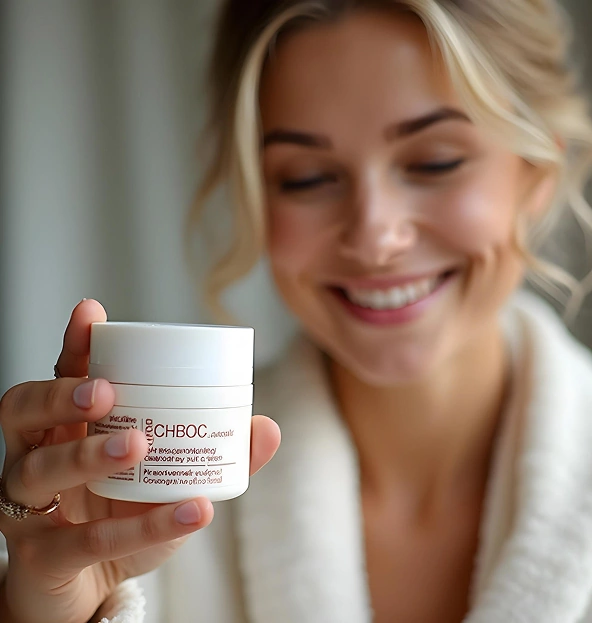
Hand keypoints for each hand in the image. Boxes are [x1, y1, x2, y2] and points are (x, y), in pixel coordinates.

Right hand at [0, 300, 280, 622]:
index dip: (73, 345)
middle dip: (59, 394)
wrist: (93, 593)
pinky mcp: (41, 560)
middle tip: (105, 390)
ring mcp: (29, 510)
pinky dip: (143, 527)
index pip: (60, 375)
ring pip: (37, 472)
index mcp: (66, 428)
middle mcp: (37, 458)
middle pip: (22, 411)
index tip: (92, 314)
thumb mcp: (168, 482)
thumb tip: (265, 427)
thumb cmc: (124, 521)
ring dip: (86, 455)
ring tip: (136, 444)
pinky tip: (191, 513)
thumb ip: (215, 454)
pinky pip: (84, 542)